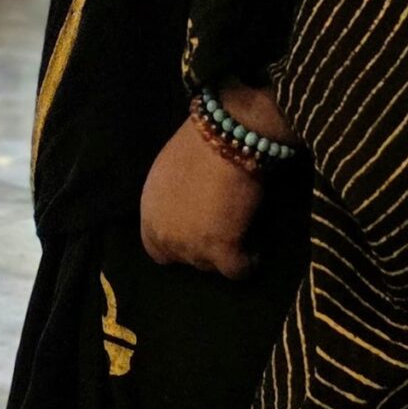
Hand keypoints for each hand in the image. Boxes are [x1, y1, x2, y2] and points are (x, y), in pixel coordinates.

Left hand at [140, 113, 263, 275]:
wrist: (224, 138)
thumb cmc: (197, 144)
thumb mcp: (167, 174)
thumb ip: (170, 202)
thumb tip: (185, 210)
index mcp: (149, 215)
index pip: (157, 249)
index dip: (178, 244)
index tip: (197, 232)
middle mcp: (166, 236)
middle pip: (187, 259)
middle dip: (203, 248)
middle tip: (222, 230)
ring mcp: (193, 247)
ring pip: (212, 266)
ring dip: (226, 253)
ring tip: (241, 233)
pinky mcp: (223, 250)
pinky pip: (238, 270)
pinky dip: (249, 262)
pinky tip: (257, 248)